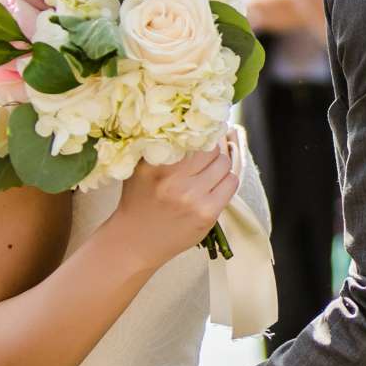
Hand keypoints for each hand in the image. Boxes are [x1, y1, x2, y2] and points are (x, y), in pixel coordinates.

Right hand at [106, 138, 241, 266]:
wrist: (134, 242)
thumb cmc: (138, 201)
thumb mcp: (140, 169)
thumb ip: (159, 147)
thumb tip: (188, 123)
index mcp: (155, 166)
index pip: (191, 137)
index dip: (201, 133)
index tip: (203, 132)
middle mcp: (174, 181)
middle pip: (211, 149)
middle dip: (211, 149)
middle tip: (207, 153)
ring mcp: (192, 198)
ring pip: (225, 164)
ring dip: (221, 165)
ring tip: (210, 170)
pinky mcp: (207, 214)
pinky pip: (231, 184)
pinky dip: (226, 180)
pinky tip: (215, 185)